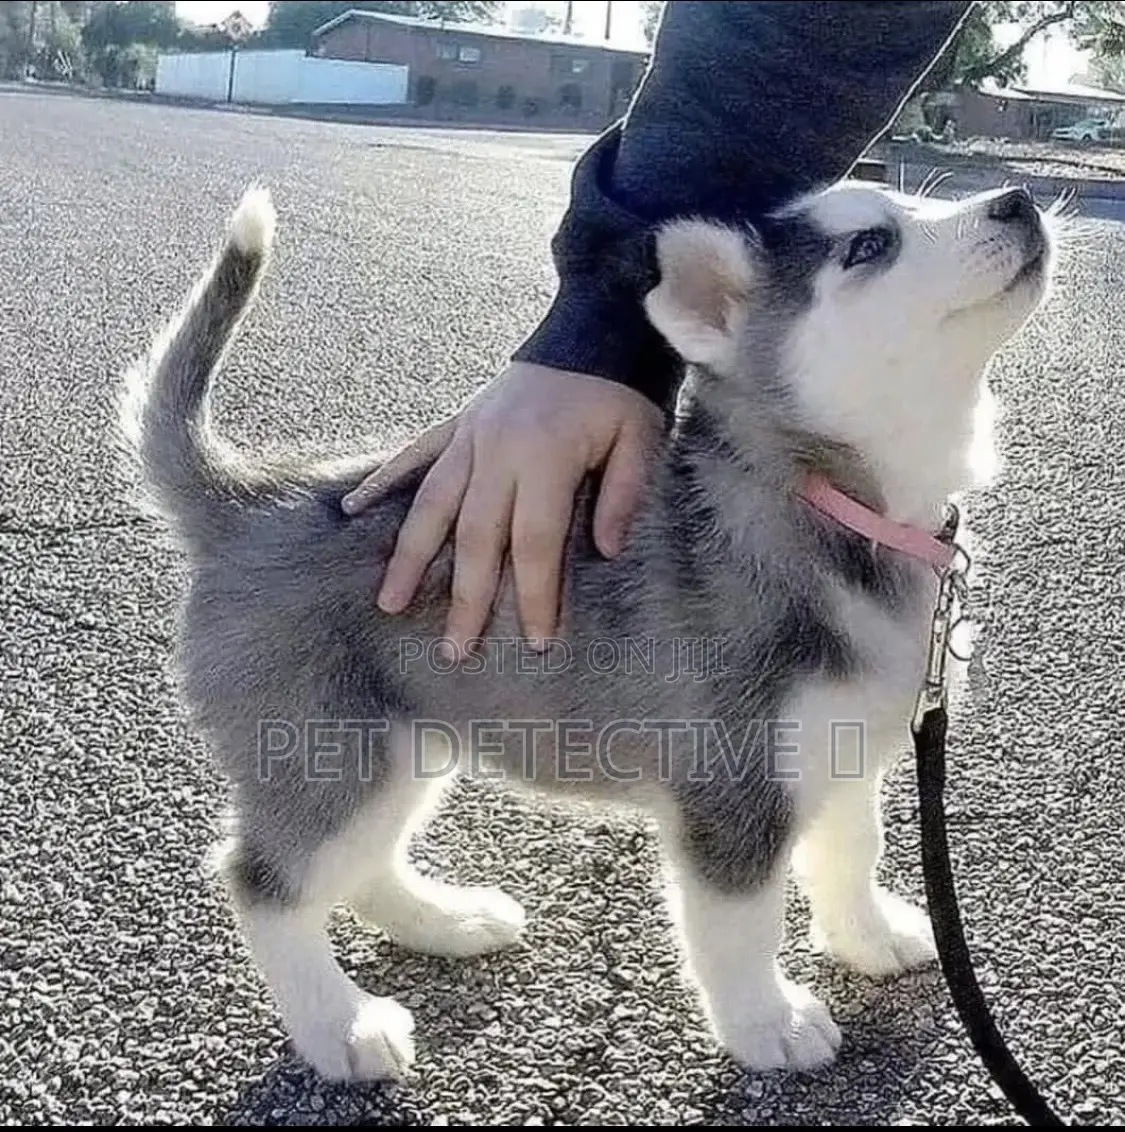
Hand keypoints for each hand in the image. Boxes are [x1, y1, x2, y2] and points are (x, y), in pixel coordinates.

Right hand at [340, 361, 662, 657]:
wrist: (593, 327)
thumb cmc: (621, 392)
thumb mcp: (640, 439)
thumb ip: (623, 495)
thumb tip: (606, 552)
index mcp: (544, 459)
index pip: (534, 544)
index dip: (535, 596)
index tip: (535, 642)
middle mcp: (496, 451)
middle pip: (474, 537)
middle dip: (466, 599)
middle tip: (454, 651)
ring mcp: (470, 436)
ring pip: (430, 503)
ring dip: (409, 556)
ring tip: (389, 603)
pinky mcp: (457, 423)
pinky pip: (413, 454)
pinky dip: (383, 480)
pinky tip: (353, 508)